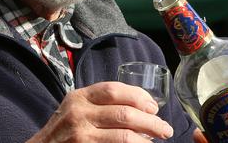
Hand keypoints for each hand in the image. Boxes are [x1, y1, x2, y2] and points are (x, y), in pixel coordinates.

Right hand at [25, 81, 173, 142]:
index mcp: (79, 97)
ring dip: (146, 138)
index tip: (154, 106)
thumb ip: (99, 101)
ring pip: (123, 135)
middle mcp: (79, 114)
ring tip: (158, 139)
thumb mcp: (75, 107)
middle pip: (124, 113)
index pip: (114, 89)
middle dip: (150, 121)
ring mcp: (81, 135)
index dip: (138, 96)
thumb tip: (142, 105)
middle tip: (165, 128)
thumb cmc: (62, 129)